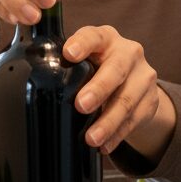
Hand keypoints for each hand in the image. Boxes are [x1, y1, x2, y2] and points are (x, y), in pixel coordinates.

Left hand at [64, 26, 175, 158]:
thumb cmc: (98, 68)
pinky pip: (135, 119)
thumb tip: (30, 72)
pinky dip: (118, 135)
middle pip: (116, 69)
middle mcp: (129, 53)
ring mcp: (143, 76)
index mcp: (106, 38)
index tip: (69, 54)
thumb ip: (63, 63)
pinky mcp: (150, 99)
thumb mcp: (85, 59)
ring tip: (91, 138)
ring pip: (127, 99)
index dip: (82, 43)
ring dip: (108, 121)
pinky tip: (105, 145)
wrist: (135, 81)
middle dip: (99, 88)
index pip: (94, 36)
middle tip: (81, 105)